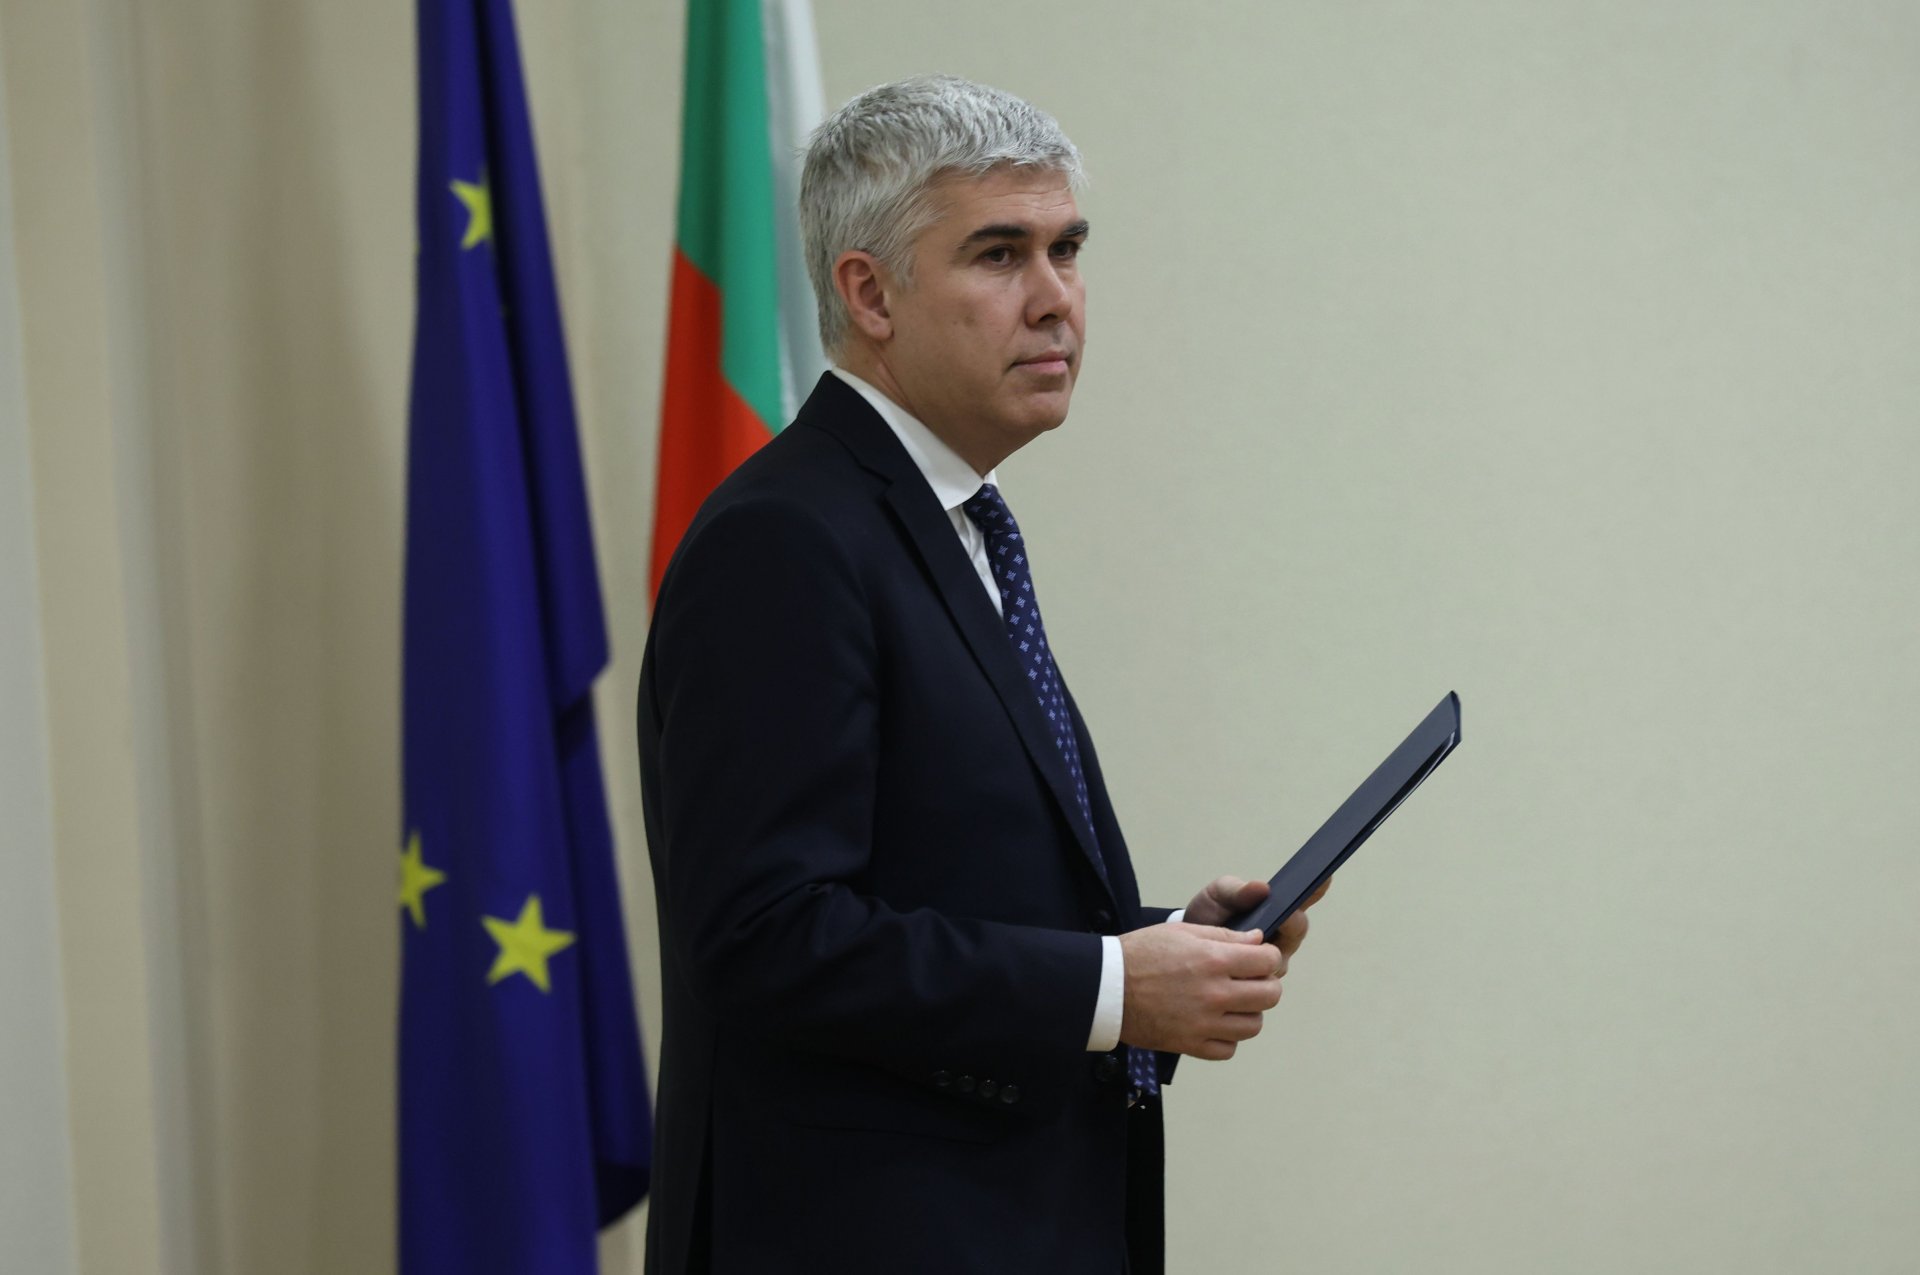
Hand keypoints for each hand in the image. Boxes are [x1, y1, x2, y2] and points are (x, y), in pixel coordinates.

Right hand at [1115, 923, 1281, 1060]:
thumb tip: (1258, 941)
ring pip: (1253, 1025)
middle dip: (1266, 984)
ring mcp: (1204, 1023)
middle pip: (1270, 996)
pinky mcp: (1191, 1044)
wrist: (1106, 988)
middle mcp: (1214, 994)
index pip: (1268, 961)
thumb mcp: (1182, 931)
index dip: (1268, 957)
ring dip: (1248, 1012)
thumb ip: (1225, 936)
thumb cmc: (1140, 954)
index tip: (1260, 957)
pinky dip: (1227, 1037)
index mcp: (1214, 960)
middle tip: (1251, 980)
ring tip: (1231, 1003)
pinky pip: (1228, 1049)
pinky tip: (1214, 1023)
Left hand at [1182, 874, 1331, 976]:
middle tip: (1286, 916)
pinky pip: (1262, 979)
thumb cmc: (1210, 914)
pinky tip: (1242, 968)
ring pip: (1280, 958)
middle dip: (1292, 922)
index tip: (1324, 878)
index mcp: (1277, 910)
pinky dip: (1254, 973)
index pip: (1302, 899)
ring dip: (1272, 949)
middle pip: (1297, 930)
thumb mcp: (1219, 895)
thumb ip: (1237, 890)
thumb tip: (1261, 888)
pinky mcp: (1257, 982)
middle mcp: (1281, 936)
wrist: (1186, 945)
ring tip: (1260, 942)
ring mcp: (1272, 961)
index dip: (1316, 889)